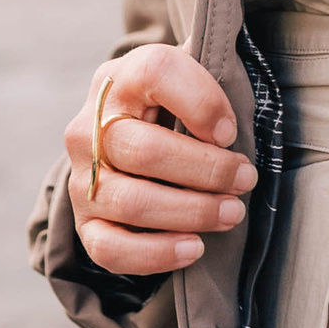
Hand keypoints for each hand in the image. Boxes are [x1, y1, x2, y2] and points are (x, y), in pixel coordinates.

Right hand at [64, 45, 252, 281]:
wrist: (128, 136)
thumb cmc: (173, 106)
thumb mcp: (190, 78)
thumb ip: (211, 78)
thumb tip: (227, 120)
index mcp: (120, 78)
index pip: (156, 73)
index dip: (201, 102)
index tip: (231, 131)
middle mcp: (90, 128)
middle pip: (145, 151)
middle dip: (207, 170)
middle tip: (246, 179)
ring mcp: (82, 178)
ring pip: (132, 202)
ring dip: (191, 212)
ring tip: (231, 213)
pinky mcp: (85, 222)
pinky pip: (110, 248)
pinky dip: (156, 254)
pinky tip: (194, 248)